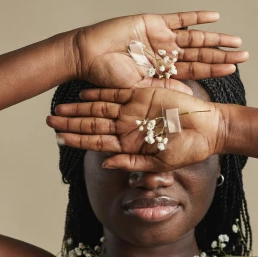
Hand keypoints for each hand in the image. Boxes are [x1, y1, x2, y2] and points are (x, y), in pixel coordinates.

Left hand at [47, 86, 223, 171]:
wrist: (209, 129)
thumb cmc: (188, 151)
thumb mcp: (159, 164)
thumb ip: (131, 163)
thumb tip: (105, 164)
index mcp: (129, 144)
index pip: (96, 141)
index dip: (76, 140)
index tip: (57, 139)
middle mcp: (127, 126)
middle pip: (92, 123)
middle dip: (70, 122)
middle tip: (48, 120)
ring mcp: (134, 110)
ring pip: (100, 107)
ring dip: (79, 108)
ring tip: (59, 107)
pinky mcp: (144, 94)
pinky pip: (117, 92)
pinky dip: (100, 92)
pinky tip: (83, 93)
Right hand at [71, 11, 247, 89]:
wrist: (87, 56)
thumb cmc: (106, 77)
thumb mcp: (138, 89)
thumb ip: (163, 90)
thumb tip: (190, 97)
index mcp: (163, 70)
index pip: (195, 69)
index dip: (214, 69)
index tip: (234, 69)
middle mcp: (165, 53)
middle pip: (200, 53)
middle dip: (221, 54)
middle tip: (244, 54)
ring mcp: (161, 37)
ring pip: (194, 37)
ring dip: (215, 38)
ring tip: (235, 40)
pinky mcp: (153, 22)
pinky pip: (179, 19)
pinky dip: (196, 18)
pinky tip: (215, 17)